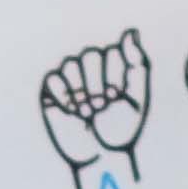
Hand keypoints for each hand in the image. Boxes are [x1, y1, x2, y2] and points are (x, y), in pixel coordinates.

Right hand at [37, 31, 155, 188]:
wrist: (100, 156)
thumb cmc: (121, 129)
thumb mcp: (137, 96)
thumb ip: (135, 62)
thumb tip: (131, 32)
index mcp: (112, 66)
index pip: (111, 52)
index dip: (115, 77)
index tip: (118, 98)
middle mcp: (89, 69)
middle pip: (89, 55)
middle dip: (98, 85)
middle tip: (101, 107)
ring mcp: (70, 79)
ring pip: (70, 64)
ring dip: (81, 91)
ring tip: (88, 112)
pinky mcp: (51, 93)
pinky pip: (53, 79)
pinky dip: (64, 96)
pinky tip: (72, 112)